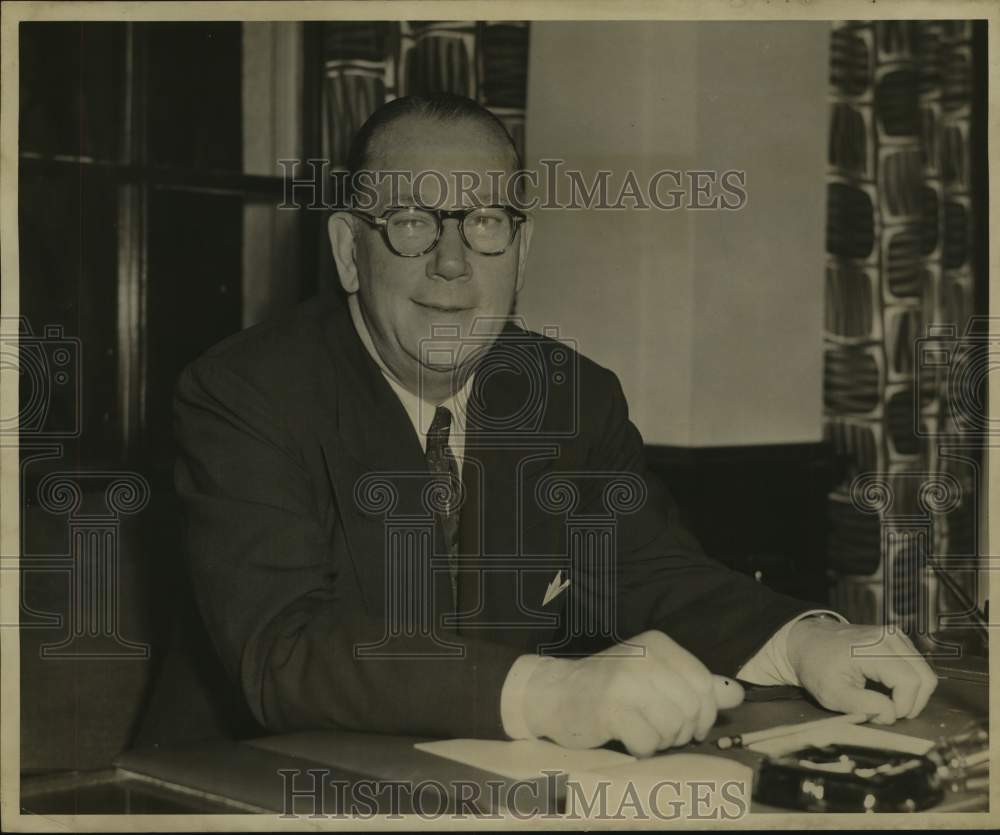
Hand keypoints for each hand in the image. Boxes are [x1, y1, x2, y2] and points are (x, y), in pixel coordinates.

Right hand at [522, 630, 743, 757]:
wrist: (555, 693)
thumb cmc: (609, 687)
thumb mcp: (654, 676)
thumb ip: (695, 684)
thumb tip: (736, 695)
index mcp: (659, 644)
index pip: (705, 685)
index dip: (704, 714)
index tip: (690, 725)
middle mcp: (644, 656)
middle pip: (692, 709)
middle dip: (682, 731)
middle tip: (661, 731)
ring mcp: (626, 680)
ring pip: (672, 728)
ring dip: (661, 741)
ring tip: (643, 731)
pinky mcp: (610, 707)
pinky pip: (648, 742)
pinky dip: (641, 748)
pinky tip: (626, 736)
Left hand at [786, 618, 937, 723]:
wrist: (807, 641)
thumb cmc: (816, 666)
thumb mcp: (831, 693)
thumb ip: (862, 706)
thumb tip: (891, 714)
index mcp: (873, 648)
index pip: (910, 683)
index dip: (902, 707)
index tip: (881, 714)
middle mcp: (889, 637)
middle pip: (925, 678)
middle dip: (911, 703)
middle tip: (887, 711)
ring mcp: (896, 636)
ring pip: (925, 674)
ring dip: (911, 694)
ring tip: (885, 700)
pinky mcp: (897, 639)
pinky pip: (917, 667)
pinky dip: (908, 683)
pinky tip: (887, 687)